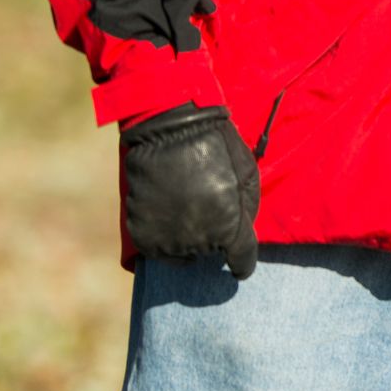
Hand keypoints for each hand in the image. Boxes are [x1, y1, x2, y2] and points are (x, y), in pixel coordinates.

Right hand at [120, 102, 260, 279]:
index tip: (240, 260)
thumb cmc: (215, 146)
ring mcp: (168, 239)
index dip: (243, 261)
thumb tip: (242, 234)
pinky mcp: (142, 235)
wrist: (169, 129)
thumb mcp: (248, 175)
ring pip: (184, 254)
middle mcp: (199, 240)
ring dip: (188, 238)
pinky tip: (167, 213)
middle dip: (214, 235)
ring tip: (186, 206)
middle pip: (212, 254)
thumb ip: (248, 211)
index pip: (242, 261)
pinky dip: (163, 237)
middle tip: (207, 205)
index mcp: (230, 227)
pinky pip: (157, 250)